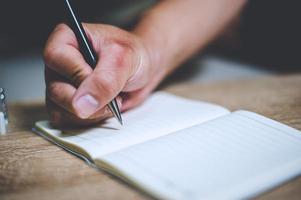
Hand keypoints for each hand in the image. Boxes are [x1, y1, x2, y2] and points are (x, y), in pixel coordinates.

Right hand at [44, 23, 160, 126]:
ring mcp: (62, 85)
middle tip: (113, 94)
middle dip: (88, 100)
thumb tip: (80, 105)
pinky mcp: (68, 104)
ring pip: (60, 110)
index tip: (101, 80)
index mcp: (66, 38)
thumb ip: (103, 81)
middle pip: (56, 90)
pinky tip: (106, 107)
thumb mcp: (123, 60)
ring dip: (91, 112)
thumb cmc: (133, 55)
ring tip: (112, 98)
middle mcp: (59, 63)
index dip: (78, 74)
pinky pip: (69, 121)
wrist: (143, 69)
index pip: (55, 57)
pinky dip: (91, 120)